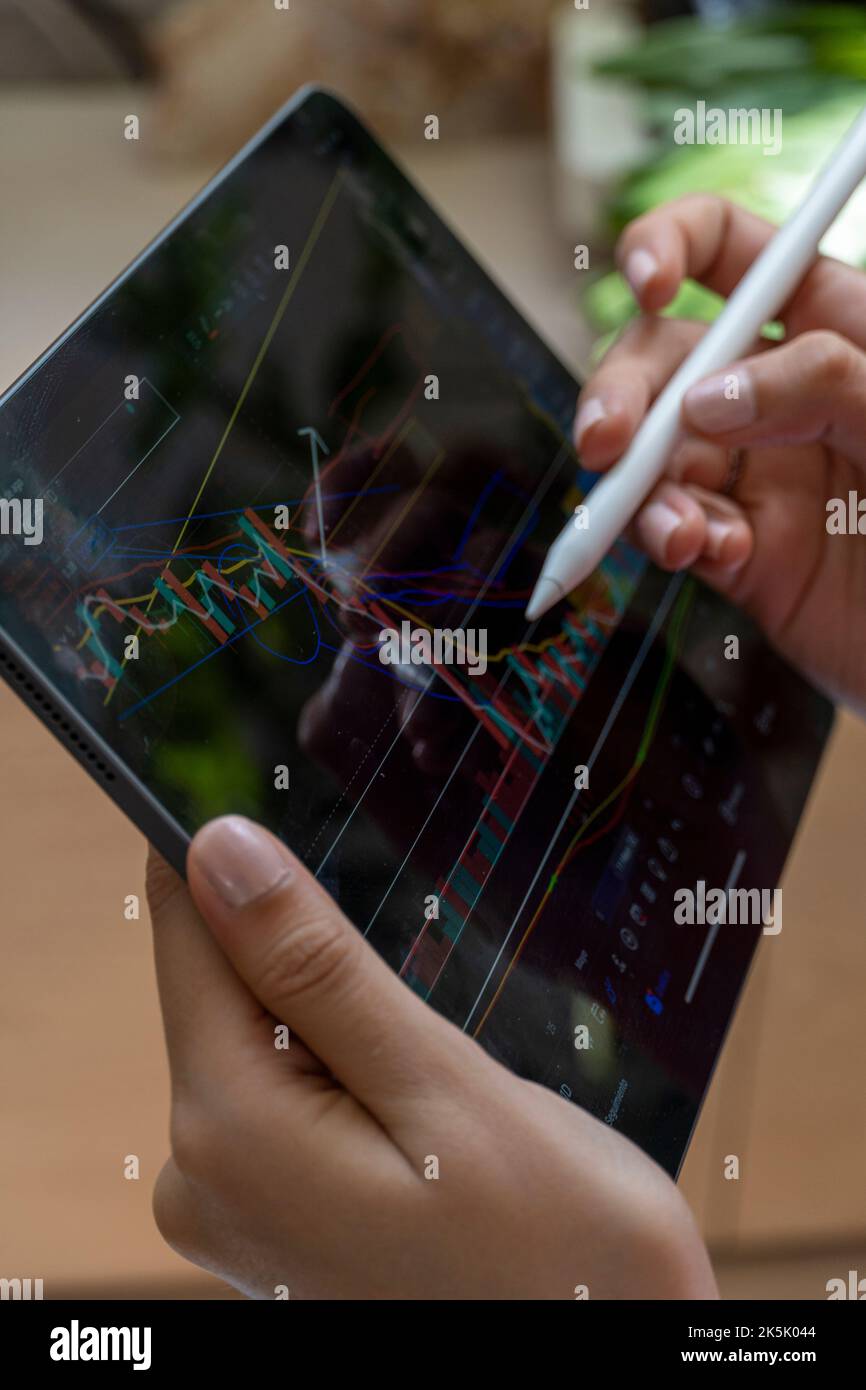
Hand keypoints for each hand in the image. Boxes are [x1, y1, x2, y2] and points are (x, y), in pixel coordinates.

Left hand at [147, 815, 716, 1299]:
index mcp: (233, 1132)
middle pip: (223, 979)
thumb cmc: (555, 1253)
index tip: (286, 796)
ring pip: (257, 1027)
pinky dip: (337, 1054)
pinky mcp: (270, 1207)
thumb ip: (317, 971)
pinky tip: (412, 1090)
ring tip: (428, 1056)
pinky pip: (278, 1084)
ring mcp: (232, 1199)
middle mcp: (205, 1173)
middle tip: (416, 980)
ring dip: (333, 1004)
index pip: (187, 932)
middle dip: (306, 942)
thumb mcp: (443, 1087)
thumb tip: (220, 852)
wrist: (603, 1353)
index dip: (231, 855)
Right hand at [579, 193, 865, 711]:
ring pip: (649, 454)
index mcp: (829, 320)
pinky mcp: (739, 550)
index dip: (668, 246)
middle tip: (607, 442)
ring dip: (638, 488)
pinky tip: (711, 551)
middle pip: (660, 358)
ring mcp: (753, 470)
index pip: (723, 248)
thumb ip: (820, 383)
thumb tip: (705, 400)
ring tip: (678, 532)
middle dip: (620, 393)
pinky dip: (675, 538)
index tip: (649, 287)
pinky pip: (674, 529)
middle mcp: (775, 390)